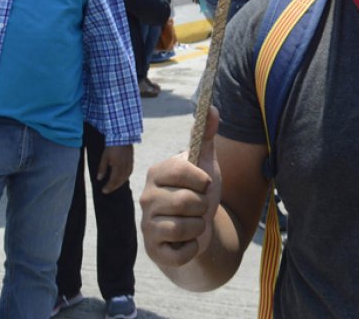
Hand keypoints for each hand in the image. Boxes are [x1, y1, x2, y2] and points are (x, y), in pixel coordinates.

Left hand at [98, 145, 133, 193]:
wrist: (122, 137)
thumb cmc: (112, 147)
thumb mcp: (104, 157)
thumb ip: (102, 169)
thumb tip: (99, 179)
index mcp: (117, 166)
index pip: (113, 180)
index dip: (108, 187)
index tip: (104, 191)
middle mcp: (124, 167)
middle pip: (120, 181)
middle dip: (113, 187)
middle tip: (108, 190)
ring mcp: (129, 164)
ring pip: (125, 178)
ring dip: (119, 183)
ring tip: (114, 186)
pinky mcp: (132, 162)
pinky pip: (129, 173)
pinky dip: (125, 178)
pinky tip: (122, 179)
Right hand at [141, 107, 221, 269]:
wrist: (195, 229)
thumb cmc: (198, 193)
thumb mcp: (205, 164)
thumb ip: (206, 136)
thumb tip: (211, 107)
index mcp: (157, 172)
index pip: (183, 170)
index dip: (202, 180)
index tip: (206, 184)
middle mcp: (146, 196)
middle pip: (187, 201)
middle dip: (203, 206)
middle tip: (198, 207)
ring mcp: (146, 224)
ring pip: (185, 226)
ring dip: (199, 226)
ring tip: (194, 222)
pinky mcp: (152, 248)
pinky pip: (181, 251)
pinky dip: (192, 247)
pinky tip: (187, 240)